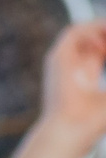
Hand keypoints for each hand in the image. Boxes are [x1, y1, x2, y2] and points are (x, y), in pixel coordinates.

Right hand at [39, 20, 105, 148]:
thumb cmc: (95, 120)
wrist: (73, 129)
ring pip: (83, 32)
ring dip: (101, 29)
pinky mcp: (56, 57)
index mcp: (86, 79)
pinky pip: (73, 32)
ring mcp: (62, 62)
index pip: (101, 52)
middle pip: (93, 40)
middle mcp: (72, 69)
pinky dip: (91, 29)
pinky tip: (104, 38)